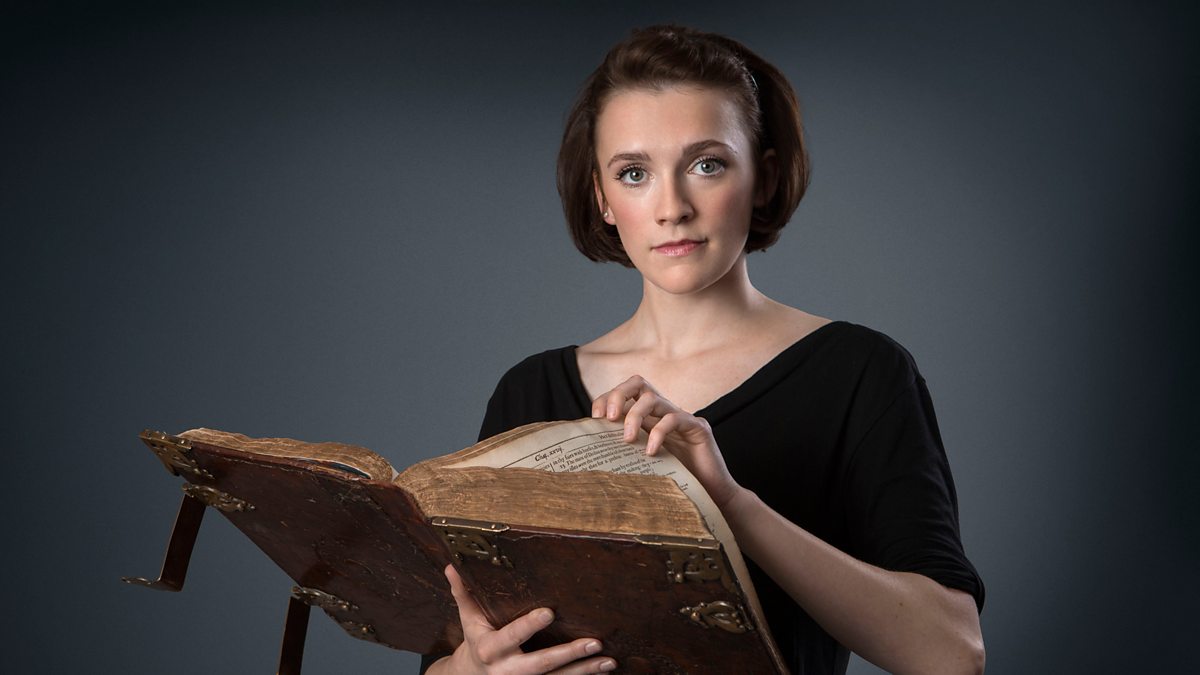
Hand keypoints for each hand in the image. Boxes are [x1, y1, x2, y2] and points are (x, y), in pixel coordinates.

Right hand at [434, 564, 616, 674]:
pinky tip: (603, 670)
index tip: (550, 612)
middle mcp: (508, 670)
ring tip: (608, 660)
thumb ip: (463, 593)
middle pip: (542, 664)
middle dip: (569, 654)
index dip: (530, 626)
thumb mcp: (468, 620)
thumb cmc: (476, 641)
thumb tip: (452, 565)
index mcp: (491, 649)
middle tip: (594, 643)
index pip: (513, 635)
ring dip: (585, 671)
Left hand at [591, 375, 741, 508]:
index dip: (606, 399)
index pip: (626, 393)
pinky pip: (674, 419)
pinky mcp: (698, 428)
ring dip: (634, 416)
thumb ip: (623, 454)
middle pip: (638, 383)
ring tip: (627, 440)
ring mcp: (682, 417)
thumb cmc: (674, 485)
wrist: (711, 499)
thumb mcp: (641, 466)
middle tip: (608, 418)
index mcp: (649, 418)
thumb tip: (589, 455)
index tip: (594, 419)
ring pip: (653, 398)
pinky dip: (658, 433)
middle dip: (617, 395)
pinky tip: (650, 453)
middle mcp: (664, 413)